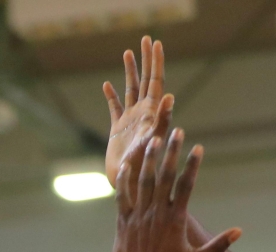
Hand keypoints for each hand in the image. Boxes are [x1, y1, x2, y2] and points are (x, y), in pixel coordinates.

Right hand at [103, 37, 174, 187]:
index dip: (156, 62)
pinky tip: (106, 84)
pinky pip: (114, 109)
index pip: (156, 82)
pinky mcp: (118, 131)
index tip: (156, 43)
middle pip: (145, 81)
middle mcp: (142, 114)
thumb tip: (170, 96)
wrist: (129, 189)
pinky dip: (110, 96)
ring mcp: (130, 122)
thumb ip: (161, 120)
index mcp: (151, 114)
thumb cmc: (142, 171)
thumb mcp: (152, 142)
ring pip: (130, 90)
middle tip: (146, 38)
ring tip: (128, 51)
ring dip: (129, 71)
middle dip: (146, 60)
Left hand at [114, 130, 239, 251]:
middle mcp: (156, 214)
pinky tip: (127, 164)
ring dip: (149, 159)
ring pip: (143, 182)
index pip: (186, 186)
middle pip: (165, 177)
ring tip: (153, 139)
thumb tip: (239, 232)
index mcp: (176, 220)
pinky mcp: (123, 224)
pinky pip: (122, 196)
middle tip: (176, 131)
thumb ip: (218, 245)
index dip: (192, 165)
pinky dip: (124, 180)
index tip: (198, 147)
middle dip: (172, 152)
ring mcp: (138, 217)